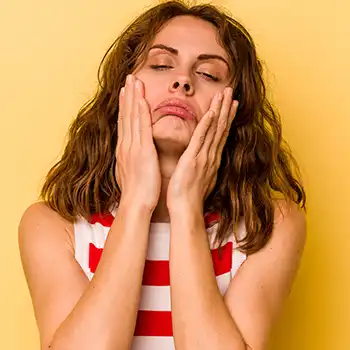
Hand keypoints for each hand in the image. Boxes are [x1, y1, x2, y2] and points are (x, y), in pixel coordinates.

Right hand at [115, 74, 160, 210]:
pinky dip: (139, 112)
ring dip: (132, 98)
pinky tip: (141, 99)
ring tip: (134, 80)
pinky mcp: (142, 151)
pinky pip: (141, 128)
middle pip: (126, 116)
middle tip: (129, 78)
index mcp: (125, 150)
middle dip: (127, 96)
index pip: (125, 124)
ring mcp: (132, 147)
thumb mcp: (132, 172)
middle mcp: (126, 145)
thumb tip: (132, 156)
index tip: (126, 92)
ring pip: (132, 117)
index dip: (125, 107)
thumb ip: (132, 160)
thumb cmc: (137, 192)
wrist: (136, 204)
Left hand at [166, 87, 238, 210]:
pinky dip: (207, 125)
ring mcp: (203, 157)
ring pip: (214, 130)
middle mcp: (211, 156)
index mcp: (211, 159)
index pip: (220, 135)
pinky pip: (200, 139)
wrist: (185, 209)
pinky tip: (211, 112)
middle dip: (226, 109)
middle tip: (230, 92)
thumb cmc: (189, 196)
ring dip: (220, 111)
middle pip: (221, 128)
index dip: (226, 118)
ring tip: (225, 95)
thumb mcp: (200, 177)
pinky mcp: (193, 160)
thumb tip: (204, 159)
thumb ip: (203, 165)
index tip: (231, 104)